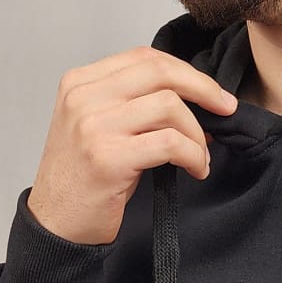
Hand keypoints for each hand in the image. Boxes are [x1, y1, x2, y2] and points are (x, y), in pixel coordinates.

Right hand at [26, 46, 238, 244]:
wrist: (55, 225)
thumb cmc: (84, 179)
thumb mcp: (100, 128)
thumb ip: (135, 105)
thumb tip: (197, 101)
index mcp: (80, 83)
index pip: (144, 57)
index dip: (186, 72)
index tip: (212, 93)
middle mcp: (84, 98)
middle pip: (160, 71)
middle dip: (203, 89)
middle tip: (226, 110)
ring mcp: (93, 126)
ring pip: (169, 106)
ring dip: (197, 134)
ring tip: (200, 157)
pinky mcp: (108, 157)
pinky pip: (169, 143)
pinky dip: (193, 156)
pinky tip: (195, 170)